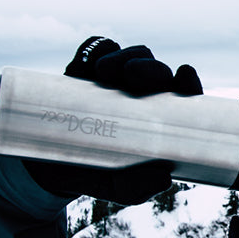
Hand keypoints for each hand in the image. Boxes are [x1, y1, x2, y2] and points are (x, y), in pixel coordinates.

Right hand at [24, 36, 202, 204]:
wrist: (50, 167)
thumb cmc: (98, 175)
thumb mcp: (119, 190)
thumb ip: (139, 187)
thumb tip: (163, 177)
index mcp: (161, 120)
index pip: (184, 97)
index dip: (189, 84)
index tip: (185, 74)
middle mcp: (144, 96)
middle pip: (158, 69)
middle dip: (150, 66)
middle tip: (132, 74)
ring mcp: (117, 80)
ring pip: (133, 54)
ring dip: (122, 57)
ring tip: (102, 73)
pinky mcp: (88, 70)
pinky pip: (99, 47)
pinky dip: (96, 48)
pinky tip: (87, 63)